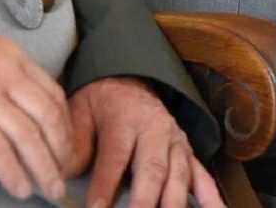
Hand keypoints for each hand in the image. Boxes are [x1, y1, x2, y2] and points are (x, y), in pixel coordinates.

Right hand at [0, 22, 72, 201]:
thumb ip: (6, 77)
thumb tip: (25, 113)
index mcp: (12, 57)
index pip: (53, 94)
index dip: (66, 127)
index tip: (66, 149)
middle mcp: (5, 73)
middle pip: (48, 117)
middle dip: (61, 152)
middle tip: (64, 177)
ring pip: (27, 135)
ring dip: (43, 168)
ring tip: (49, 189)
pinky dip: (12, 171)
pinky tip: (19, 187)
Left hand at [66, 78, 222, 207]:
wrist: (127, 80)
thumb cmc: (99, 103)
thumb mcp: (78, 112)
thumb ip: (74, 144)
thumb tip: (64, 174)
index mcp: (124, 118)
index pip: (115, 155)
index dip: (105, 185)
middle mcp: (154, 130)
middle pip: (152, 169)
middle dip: (145, 201)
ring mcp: (175, 142)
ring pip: (178, 177)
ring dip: (174, 204)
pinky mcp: (187, 153)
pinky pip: (202, 177)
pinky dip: (211, 198)